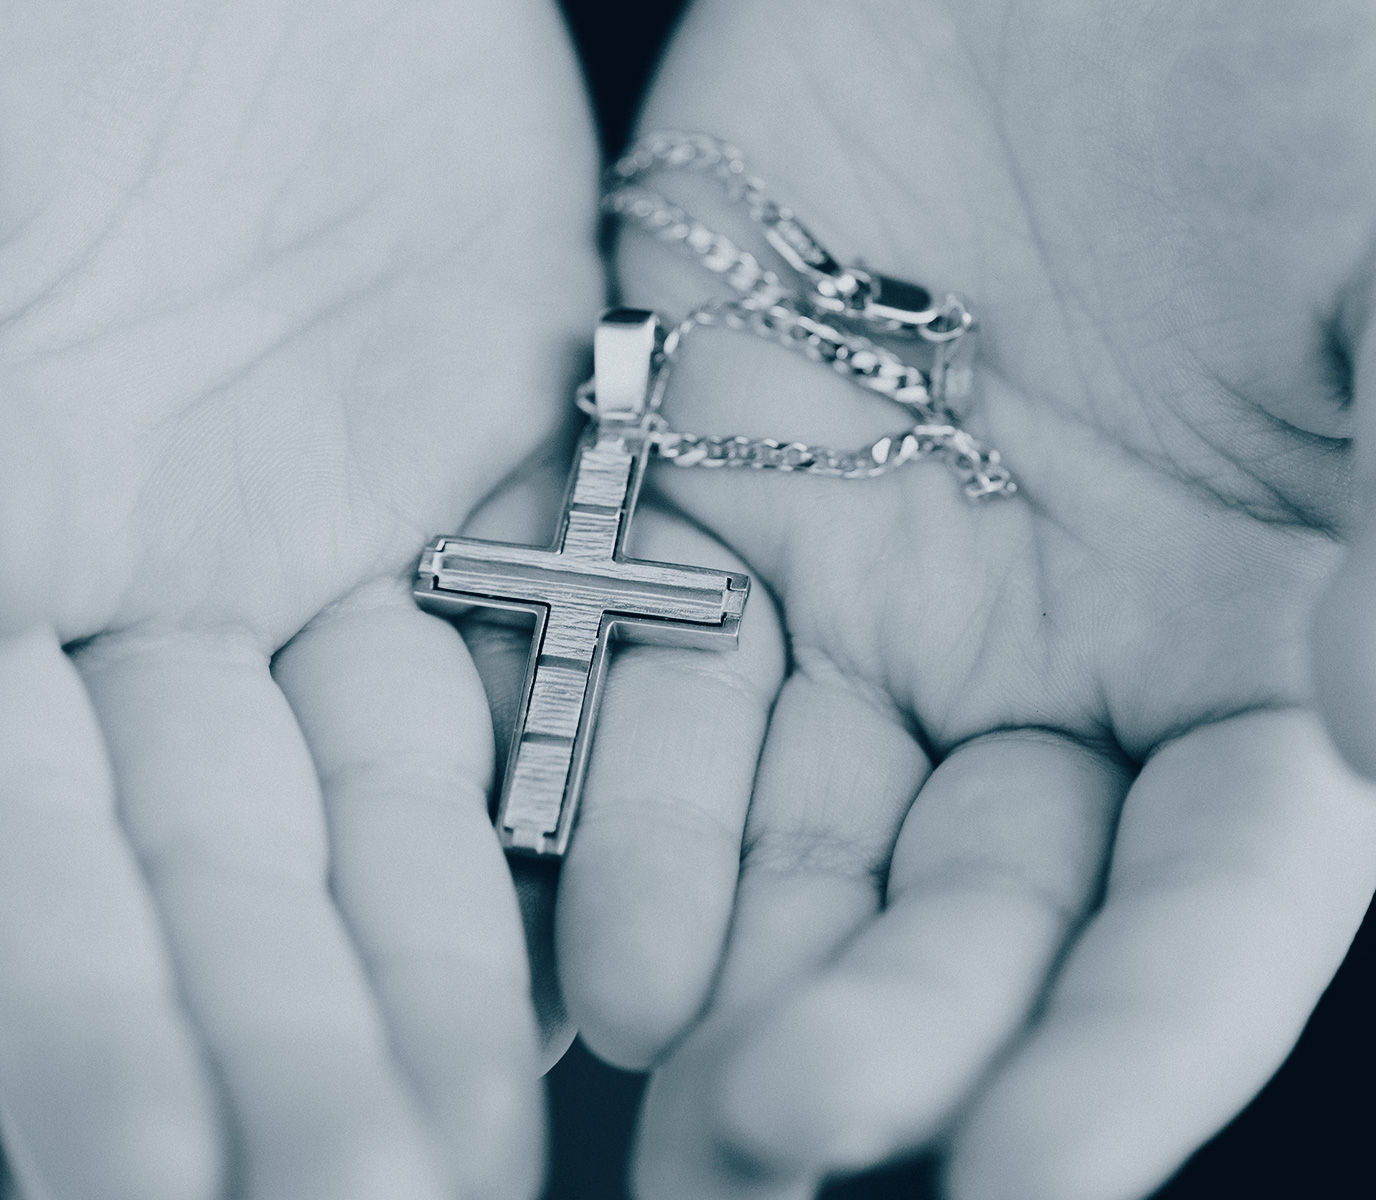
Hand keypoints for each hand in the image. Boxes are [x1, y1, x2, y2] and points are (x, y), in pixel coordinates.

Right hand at [0, 2, 597, 1196]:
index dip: (86, 1025)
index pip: (19, 842)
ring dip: (444, 1008)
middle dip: (293, 1075)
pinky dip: (576, 828)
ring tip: (493, 1175)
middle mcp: (147, 597)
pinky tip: (608, 979)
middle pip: (226, 887)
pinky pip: (543, 681)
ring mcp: (330, 552)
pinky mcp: (493, 479)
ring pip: (398, 829)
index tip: (160, 1196)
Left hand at [546, 3, 1375, 1196]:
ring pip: (794, 828)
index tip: (1028, 1180)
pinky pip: (651, 674)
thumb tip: (1364, 752)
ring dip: (729, 967)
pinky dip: (618, 797)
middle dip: (888, 1032)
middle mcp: (1055, 659)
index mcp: (1264, 645)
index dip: (1125, 1052)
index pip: (1199, 906)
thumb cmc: (1284, 62)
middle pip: (971, 903)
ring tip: (665, 1104)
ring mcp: (871, 589)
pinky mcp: (704, 494)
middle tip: (780, 1144)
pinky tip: (580, 923)